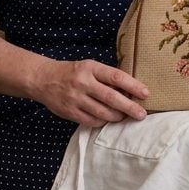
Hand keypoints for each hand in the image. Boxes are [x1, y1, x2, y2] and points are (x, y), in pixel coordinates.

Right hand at [32, 59, 148, 127]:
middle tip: (141, 114)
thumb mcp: (89, 67)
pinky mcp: (69, 112)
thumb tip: (131, 91)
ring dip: (118, 116)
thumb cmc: (72, 72)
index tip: (145, 93)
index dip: (133, 85)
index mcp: (90, 68)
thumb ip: (107, 77)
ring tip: (126, 117)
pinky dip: (103, 122)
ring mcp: (75, 99)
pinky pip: (92, 121)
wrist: (43, 79)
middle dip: (129, 107)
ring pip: (103, 112)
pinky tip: (108, 120)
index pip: (115, 77)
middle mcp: (83, 83)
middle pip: (111, 98)